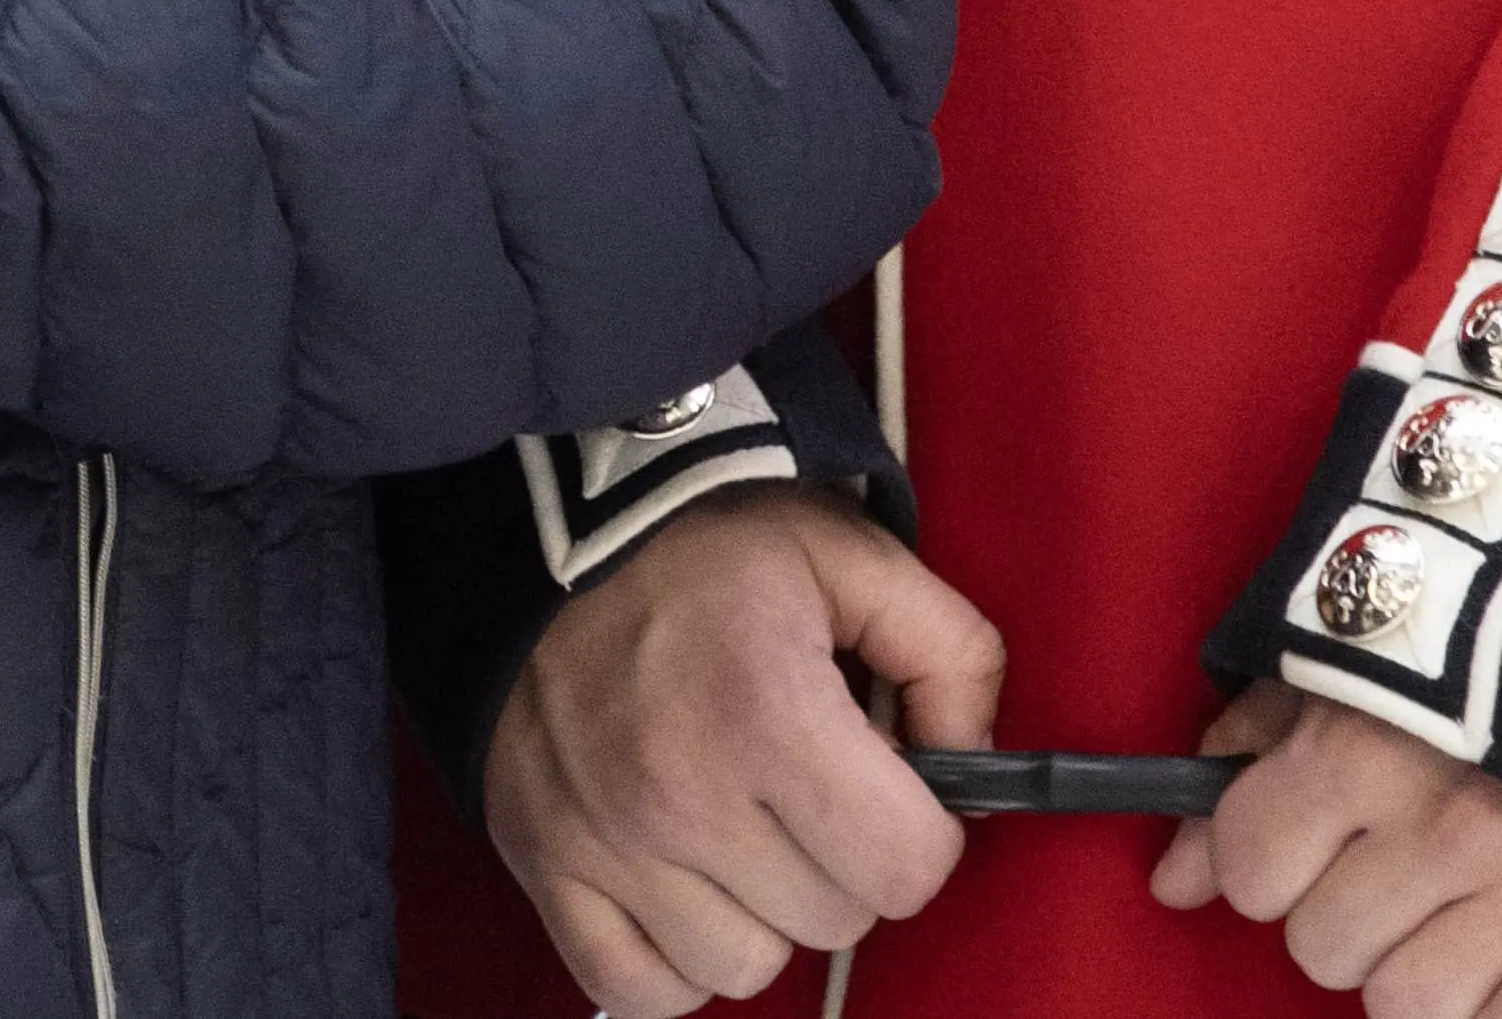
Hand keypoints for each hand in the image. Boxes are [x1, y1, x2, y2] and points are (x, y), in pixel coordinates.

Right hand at [479, 490, 996, 1008]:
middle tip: (805, 789)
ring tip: (738, 831)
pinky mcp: (540, 860)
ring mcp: (601, 838)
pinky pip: (636, 985)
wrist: (528, 528)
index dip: (921, 828)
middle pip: (836, 922)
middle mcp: (678, 793)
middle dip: (843, 861)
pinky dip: (672, 959)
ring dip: (761, 913)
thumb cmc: (694, 541)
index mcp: (766, 714)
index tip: (890, 784)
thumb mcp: (844, 552)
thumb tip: (974, 763)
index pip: (907, 870)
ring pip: (745, 966)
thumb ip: (949, 649)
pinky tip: (683, 890)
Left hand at [1152, 675, 1501, 1018]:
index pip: (1250, 873)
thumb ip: (1240, 762)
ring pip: (1409, 1005)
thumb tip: (1173, 883)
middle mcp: (1444, 826)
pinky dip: (1497, 1013)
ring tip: (1440, 916)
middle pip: (1322, 949)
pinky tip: (1501, 962)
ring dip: (1409, 976)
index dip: (1261, 863)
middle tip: (1384, 872)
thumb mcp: (1329, 667)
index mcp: (1362, 751)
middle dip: (1337, 918)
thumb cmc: (1457, 643)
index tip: (1296, 842)